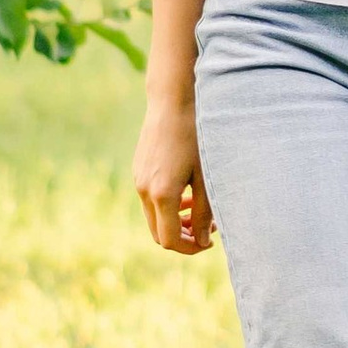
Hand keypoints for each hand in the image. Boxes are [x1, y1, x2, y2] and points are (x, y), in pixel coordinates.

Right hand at [134, 93, 213, 254]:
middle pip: (158, 233)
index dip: (190, 247)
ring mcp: (138, 179)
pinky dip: (166, 206)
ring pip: (153, 217)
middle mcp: (144, 190)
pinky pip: (149, 199)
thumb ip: (203, 212)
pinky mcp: (138, 169)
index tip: (209, 241)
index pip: (169, 240)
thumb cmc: (196, 135)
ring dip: (174, 222)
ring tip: (198, 211)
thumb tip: (202, 241)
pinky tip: (186, 192)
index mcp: (161, 194)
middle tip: (206, 230)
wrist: (172, 100)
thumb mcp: (206, 176)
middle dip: (182, 238)